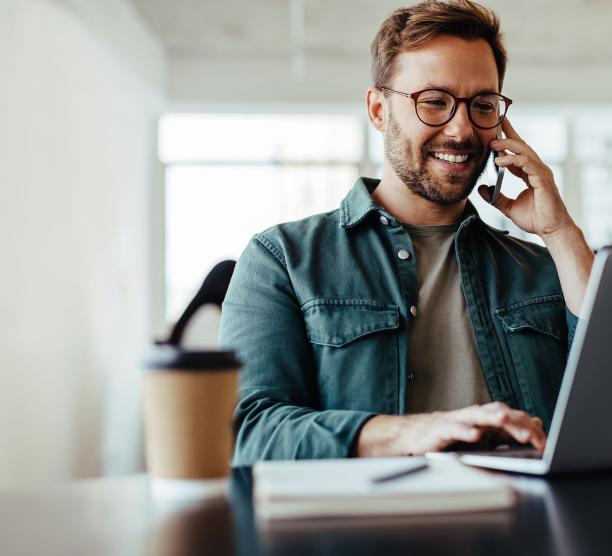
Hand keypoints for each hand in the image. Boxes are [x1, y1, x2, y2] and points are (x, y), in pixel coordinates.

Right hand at [356, 401, 545, 456]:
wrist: (416, 434)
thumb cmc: (451, 435)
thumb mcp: (484, 435)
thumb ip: (508, 430)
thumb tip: (536, 422)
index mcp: (486, 418)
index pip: (513, 418)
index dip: (529, 429)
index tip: (545, 443)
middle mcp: (474, 415)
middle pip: (499, 414)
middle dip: (516, 423)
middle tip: (533, 435)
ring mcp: (458, 420)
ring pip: (478, 416)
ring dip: (492, 418)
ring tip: (505, 421)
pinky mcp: (442, 429)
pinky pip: (454, 429)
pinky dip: (465, 431)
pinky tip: (474, 436)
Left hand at [477, 117, 572, 239]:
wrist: (550, 230)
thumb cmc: (535, 219)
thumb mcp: (508, 207)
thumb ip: (495, 197)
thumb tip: (481, 188)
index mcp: (529, 173)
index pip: (517, 152)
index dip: (507, 141)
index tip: (495, 131)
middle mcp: (536, 169)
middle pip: (522, 146)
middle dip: (509, 133)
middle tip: (494, 125)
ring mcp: (541, 173)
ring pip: (524, 151)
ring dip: (507, 145)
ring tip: (492, 144)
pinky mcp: (543, 179)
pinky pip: (527, 163)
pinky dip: (513, 160)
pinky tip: (499, 161)